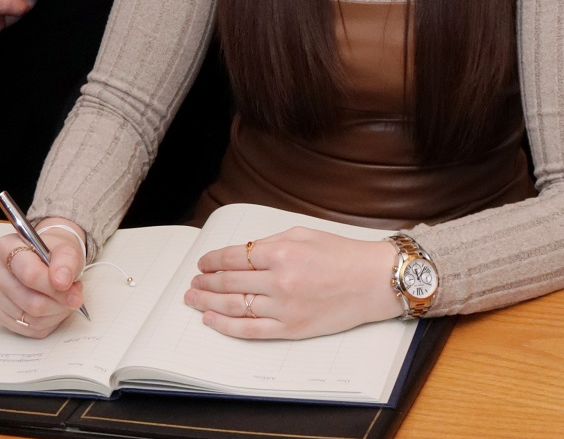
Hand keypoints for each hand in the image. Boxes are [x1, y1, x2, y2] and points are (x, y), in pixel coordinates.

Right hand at [0, 228, 86, 337]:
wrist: (45, 255)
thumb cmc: (52, 250)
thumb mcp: (66, 247)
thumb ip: (66, 260)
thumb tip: (62, 281)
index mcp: (6, 247)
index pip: (29, 274)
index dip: (54, 286)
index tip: (72, 287)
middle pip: (30, 300)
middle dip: (59, 301)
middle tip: (75, 294)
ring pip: (30, 317)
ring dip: (56, 312)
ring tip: (65, 298)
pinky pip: (27, 328)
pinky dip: (47, 322)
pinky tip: (54, 307)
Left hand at [185, 228, 401, 339]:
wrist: (371, 281)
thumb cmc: (341, 254)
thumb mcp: (304, 234)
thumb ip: (271, 243)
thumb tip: (242, 254)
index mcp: (282, 252)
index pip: (234, 256)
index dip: (213, 260)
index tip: (202, 262)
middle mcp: (279, 280)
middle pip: (229, 282)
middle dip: (205, 281)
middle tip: (192, 282)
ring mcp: (284, 308)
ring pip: (234, 306)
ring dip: (208, 302)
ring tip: (193, 299)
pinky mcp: (290, 329)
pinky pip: (250, 330)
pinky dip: (226, 326)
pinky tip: (211, 320)